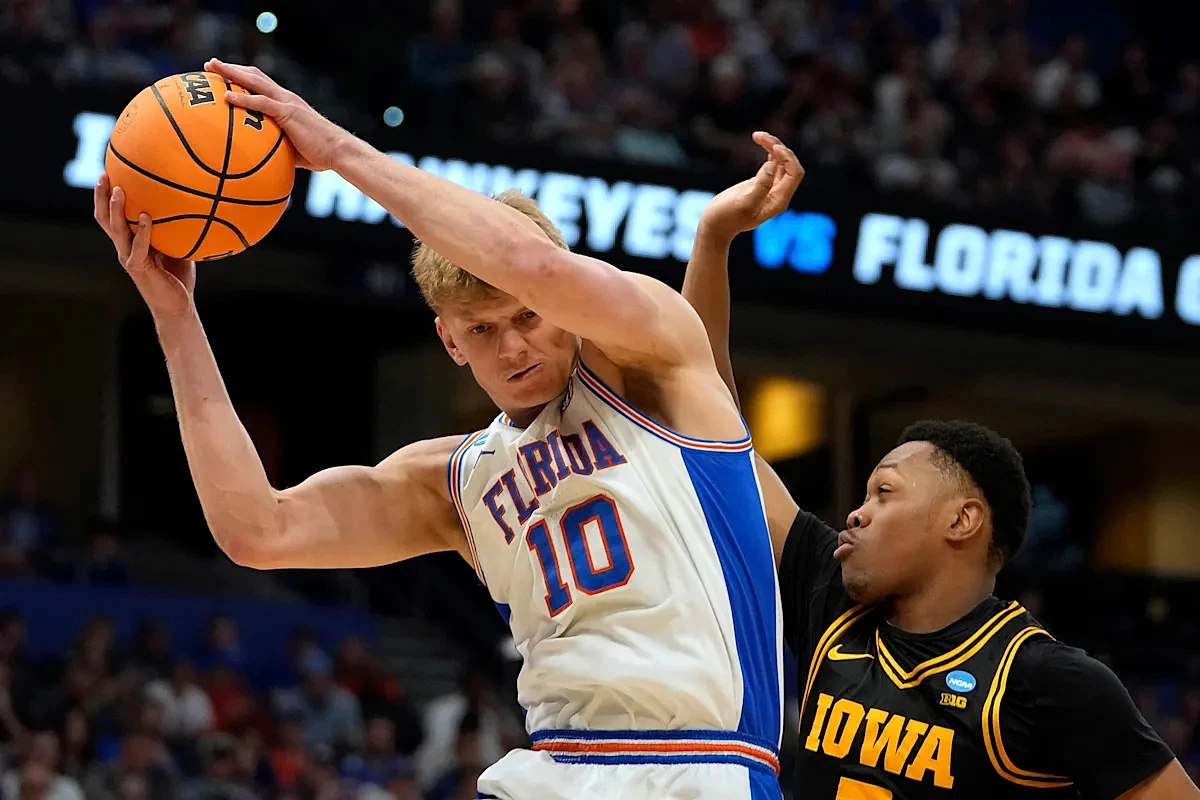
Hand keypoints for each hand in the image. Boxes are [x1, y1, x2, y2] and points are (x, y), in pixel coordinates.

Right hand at [94, 173, 195, 320]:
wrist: (177, 307)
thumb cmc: (179, 278)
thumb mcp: (179, 248)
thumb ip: (178, 229)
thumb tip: (194, 206)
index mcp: (130, 242)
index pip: (113, 216)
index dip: (107, 197)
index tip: (110, 172)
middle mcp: (124, 248)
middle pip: (105, 218)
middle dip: (101, 196)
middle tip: (104, 173)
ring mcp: (129, 257)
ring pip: (115, 229)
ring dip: (115, 209)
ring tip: (117, 189)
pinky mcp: (138, 268)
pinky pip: (138, 246)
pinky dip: (142, 231)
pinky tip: (146, 216)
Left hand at [204, 59, 347, 171]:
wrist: (338, 152)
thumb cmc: (319, 154)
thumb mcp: (292, 148)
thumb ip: (275, 148)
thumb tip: (258, 161)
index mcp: (286, 103)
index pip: (261, 83)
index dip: (242, 77)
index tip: (223, 76)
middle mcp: (285, 97)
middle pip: (253, 75)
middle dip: (230, 69)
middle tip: (210, 65)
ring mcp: (287, 103)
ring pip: (254, 81)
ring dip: (231, 74)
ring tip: (212, 69)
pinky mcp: (289, 113)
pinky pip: (261, 102)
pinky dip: (243, 98)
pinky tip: (227, 97)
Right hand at [699, 131, 804, 240]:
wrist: (715, 226)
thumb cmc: (726, 217)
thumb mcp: (744, 202)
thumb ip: (761, 185)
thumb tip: (772, 165)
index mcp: (779, 200)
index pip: (794, 174)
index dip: (788, 158)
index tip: (773, 147)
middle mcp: (778, 194)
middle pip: (789, 165)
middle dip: (779, 148)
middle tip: (761, 137)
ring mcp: (771, 188)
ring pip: (780, 162)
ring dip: (773, 146)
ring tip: (758, 135)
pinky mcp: (761, 183)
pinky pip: (772, 163)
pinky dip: (768, 151)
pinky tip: (759, 141)